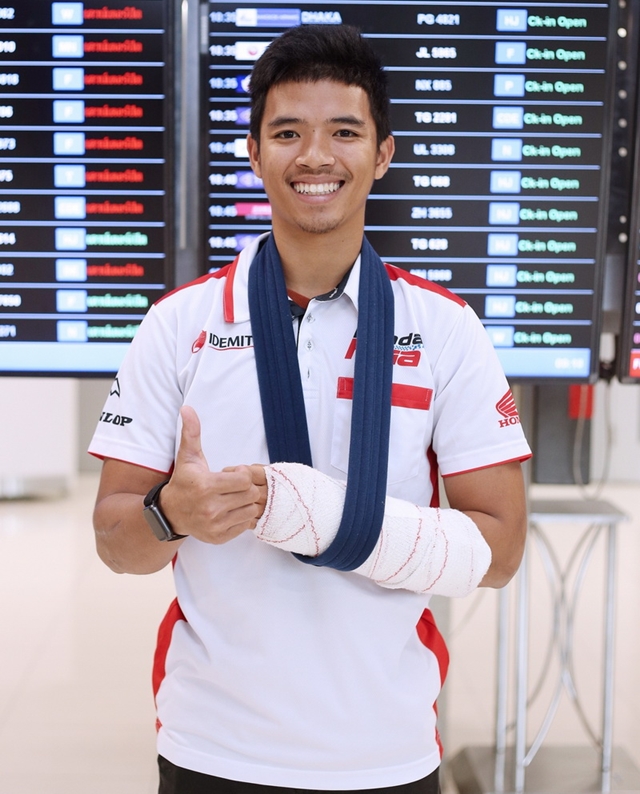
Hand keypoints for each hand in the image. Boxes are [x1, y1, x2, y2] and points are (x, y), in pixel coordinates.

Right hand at [159, 406, 264, 543]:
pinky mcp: (219, 537)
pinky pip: (246, 525)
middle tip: (232, 486)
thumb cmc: (184, 482)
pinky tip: (230, 510)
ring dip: (245, 502)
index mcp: (206, 486)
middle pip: (250, 494)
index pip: (243, 479)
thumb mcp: (188, 457)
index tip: (231, 472)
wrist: (171, 513)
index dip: (241, 473)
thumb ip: (191, 432)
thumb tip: (187, 408)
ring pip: (251, 510)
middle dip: (245, 487)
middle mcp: (210, 508)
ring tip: (231, 498)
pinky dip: (242, 517)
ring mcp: (215, 525)